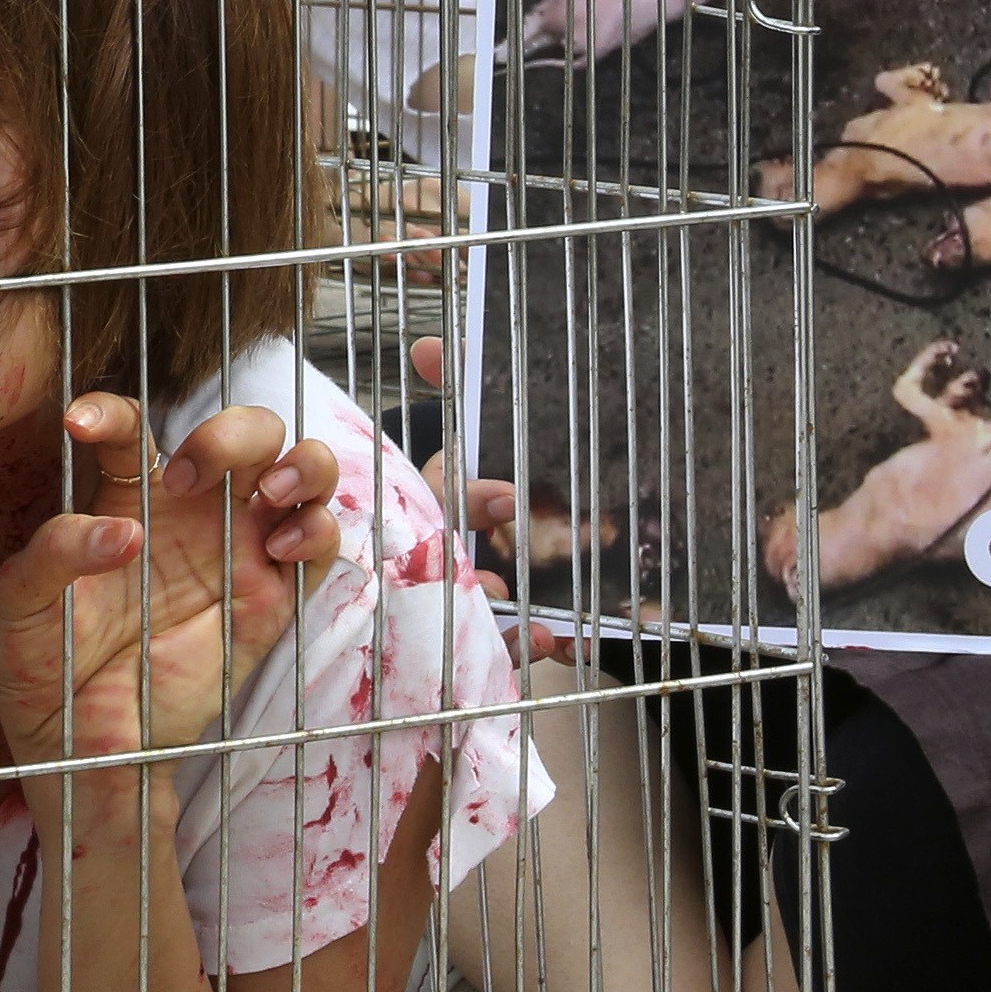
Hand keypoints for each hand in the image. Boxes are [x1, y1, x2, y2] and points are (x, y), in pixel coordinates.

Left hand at [0, 394, 341, 769]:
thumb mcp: (21, 603)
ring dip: (299, 463)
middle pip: (247, 431)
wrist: (80, 744)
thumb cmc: (45, 664)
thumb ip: (55, 552)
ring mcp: (240, 552)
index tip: (79, 424)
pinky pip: (320, 547)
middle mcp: (195, 513)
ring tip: (266, 494)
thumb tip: (124, 532)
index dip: (113, 410)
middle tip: (188, 476)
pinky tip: (279, 546)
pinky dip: (317, 529)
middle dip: (232, 432)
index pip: (136, 428)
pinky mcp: (272, 601)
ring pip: (301, 471)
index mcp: (129, 496)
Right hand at [403, 334, 573, 659]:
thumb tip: (428, 346)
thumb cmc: (481, 465)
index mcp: (436, 495)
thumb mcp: (473, 422)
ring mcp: (462, 588)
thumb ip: (458, 379)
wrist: (503, 507)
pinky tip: (562, 644)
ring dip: (498, 626)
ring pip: (469, 613)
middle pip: (448, 567)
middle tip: (503, 587)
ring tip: (537, 631)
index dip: (473, 499)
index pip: (444, 495)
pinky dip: (530, 645)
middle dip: (474, 579)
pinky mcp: (491, 620)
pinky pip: (501, 639)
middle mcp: (442, 545)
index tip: (509, 497)